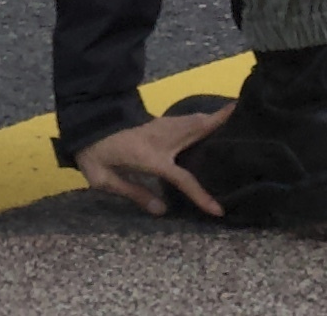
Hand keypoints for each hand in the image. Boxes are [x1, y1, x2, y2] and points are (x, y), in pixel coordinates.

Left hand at [76, 102, 233, 217]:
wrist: (81, 120)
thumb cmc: (93, 151)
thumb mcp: (104, 178)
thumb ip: (135, 193)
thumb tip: (162, 210)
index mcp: (150, 156)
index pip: (183, 179)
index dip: (201, 196)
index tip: (218, 211)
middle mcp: (161, 137)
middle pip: (197, 130)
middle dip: (220, 124)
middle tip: (244, 117)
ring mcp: (159, 126)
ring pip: (192, 120)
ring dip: (213, 118)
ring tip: (235, 115)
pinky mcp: (156, 122)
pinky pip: (185, 120)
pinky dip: (200, 119)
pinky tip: (208, 122)